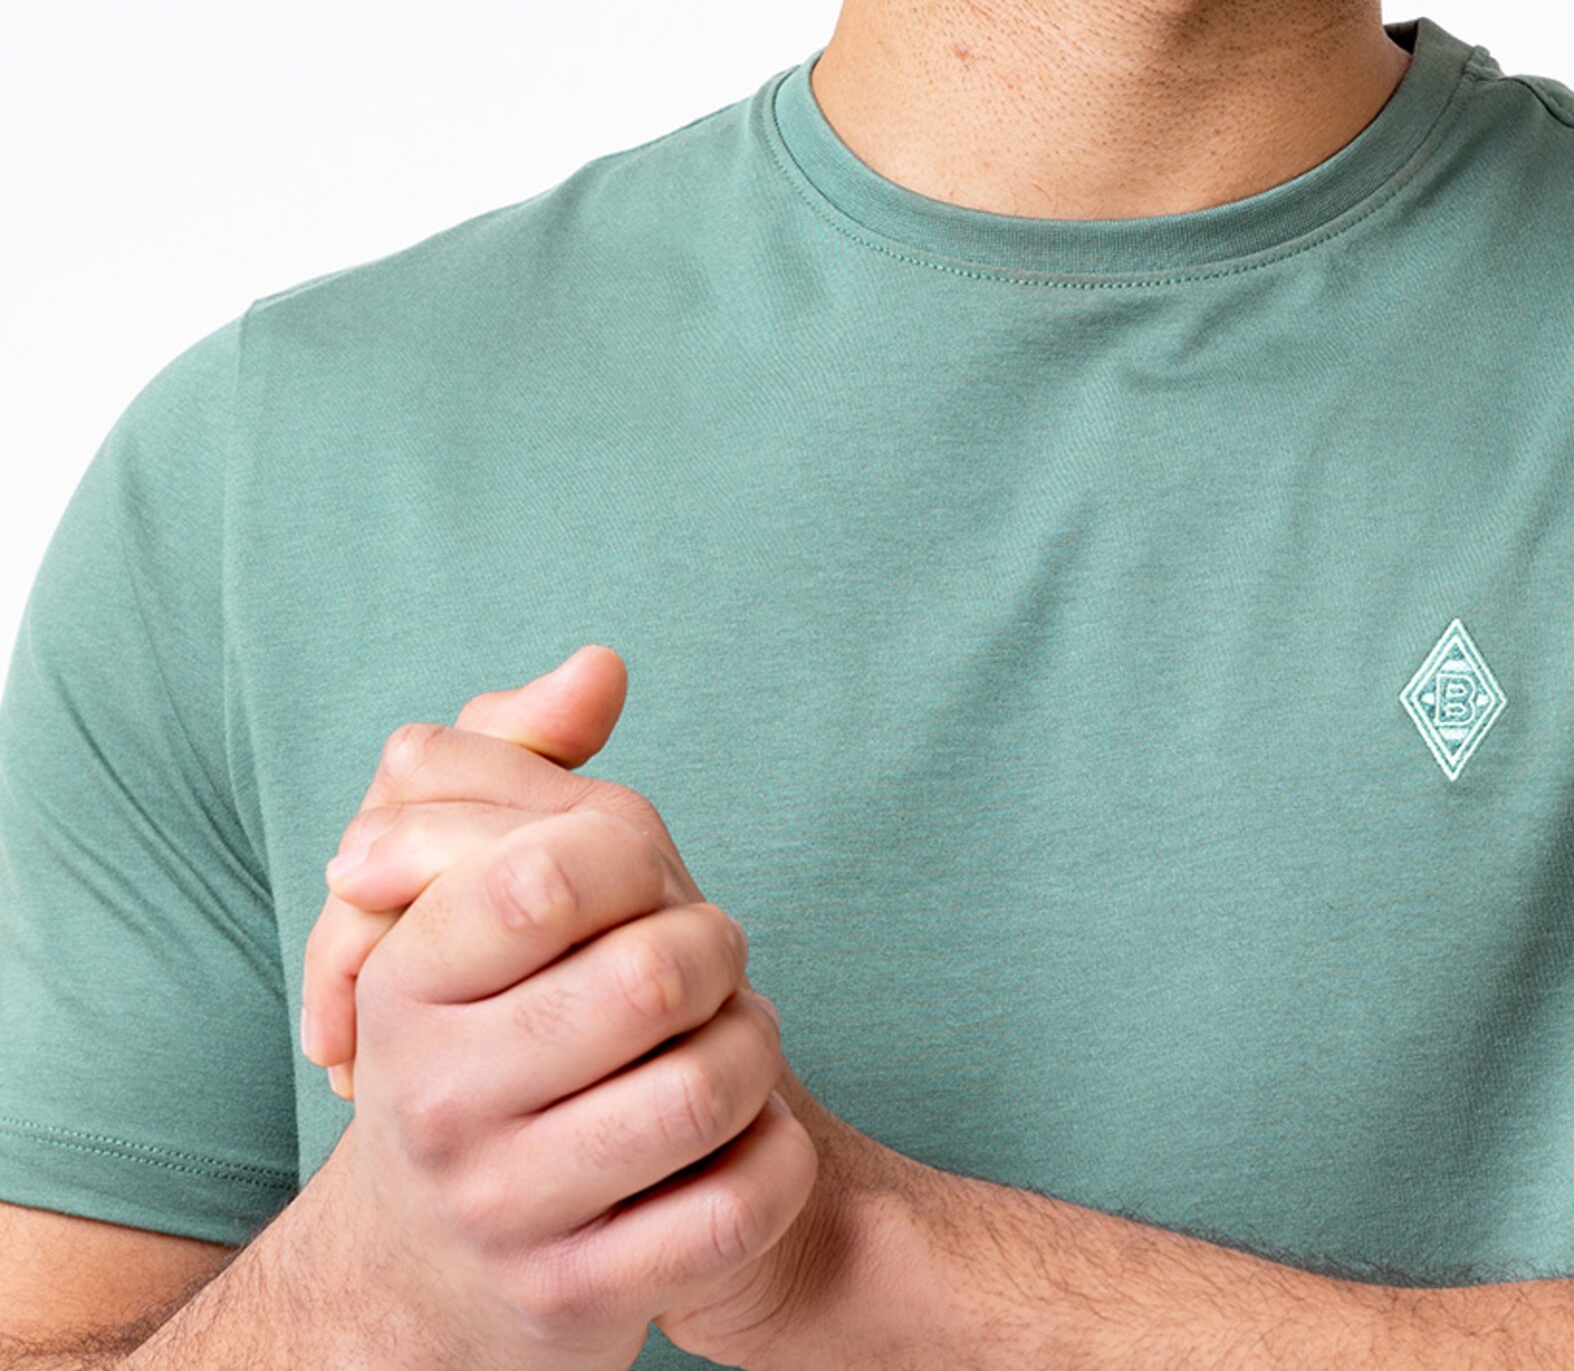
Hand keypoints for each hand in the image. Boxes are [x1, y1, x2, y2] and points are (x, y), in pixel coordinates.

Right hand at [297, 651, 822, 1365]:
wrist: (430, 1269)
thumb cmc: (480, 1032)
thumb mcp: (465, 885)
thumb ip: (514, 753)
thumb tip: (600, 666)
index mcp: (407, 983)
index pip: (561, 868)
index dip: (645, 857)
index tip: (642, 882)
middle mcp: (439, 1101)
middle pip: (662, 971)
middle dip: (720, 954)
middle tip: (705, 971)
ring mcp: (504, 1213)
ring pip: (710, 1086)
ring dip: (755, 1052)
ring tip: (726, 1049)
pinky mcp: (579, 1303)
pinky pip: (737, 1205)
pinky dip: (772, 1162)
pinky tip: (738, 1147)